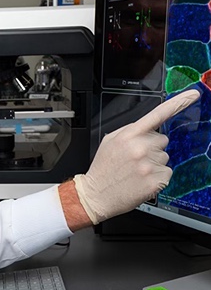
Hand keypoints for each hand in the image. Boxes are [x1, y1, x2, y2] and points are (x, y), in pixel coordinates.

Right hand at [74, 89, 200, 224]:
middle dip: (152, 147)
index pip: (158, 114)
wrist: (96, 194)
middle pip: (162, 140)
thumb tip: (147, 128)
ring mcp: (150, 164)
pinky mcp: (156, 180)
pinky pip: (167, 172)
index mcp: (129, 135)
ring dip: (154, 163)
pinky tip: (141, 179)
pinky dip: (157, 177)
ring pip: (165, 157)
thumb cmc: (103, 169)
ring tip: (135, 170)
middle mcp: (141, 147)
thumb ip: (129, 131)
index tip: (193, 95)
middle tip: (135, 158)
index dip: (179, 103)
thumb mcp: (109, 142)